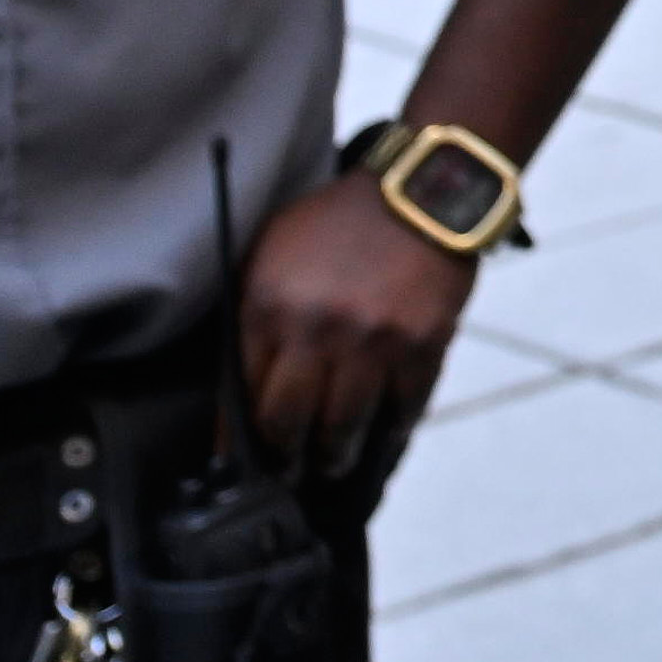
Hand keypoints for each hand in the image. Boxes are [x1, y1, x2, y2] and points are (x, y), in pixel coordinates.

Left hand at [234, 171, 479, 468]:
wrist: (421, 189)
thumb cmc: (337, 222)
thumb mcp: (271, 253)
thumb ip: (252, 313)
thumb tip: (240, 385)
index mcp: (269, 307)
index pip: (241, 396)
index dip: (238, 439)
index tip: (240, 465)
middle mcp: (317, 331)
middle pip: (289, 423)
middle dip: (284, 458)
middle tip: (287, 472)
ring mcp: (374, 342)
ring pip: (343, 428)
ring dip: (334, 455)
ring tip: (332, 463)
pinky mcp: (423, 345)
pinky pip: (403, 409)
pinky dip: (391, 430)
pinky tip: (382, 436)